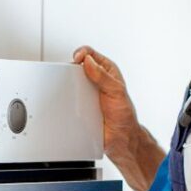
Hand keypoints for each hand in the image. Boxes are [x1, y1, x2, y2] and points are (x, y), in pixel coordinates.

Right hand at [72, 46, 140, 164]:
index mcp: (106, 71)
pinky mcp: (80, 105)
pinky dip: (66, 100)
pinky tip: (68, 102)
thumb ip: (103, 76)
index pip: (90, 54)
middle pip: (77, 67)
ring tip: (68, 88)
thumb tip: (89, 62)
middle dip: (71, 69)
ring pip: (71, 83)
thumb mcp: (116, 91)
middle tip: (70, 74)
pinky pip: (69, 99)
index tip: (77, 59)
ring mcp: (86, 92)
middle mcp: (96, 80)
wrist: (120, 137)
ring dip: (68, 86)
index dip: (82, 53)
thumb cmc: (124, 115)